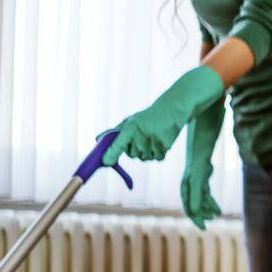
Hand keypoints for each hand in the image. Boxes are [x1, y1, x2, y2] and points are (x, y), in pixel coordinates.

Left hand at [102, 65, 224, 164]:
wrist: (173, 109)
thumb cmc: (150, 116)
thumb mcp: (131, 120)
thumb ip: (115, 132)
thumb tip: (97, 140)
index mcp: (131, 127)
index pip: (118, 144)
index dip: (111, 154)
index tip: (105, 162)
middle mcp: (141, 135)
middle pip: (132, 154)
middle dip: (134, 149)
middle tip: (141, 136)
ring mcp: (154, 141)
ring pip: (145, 158)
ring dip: (147, 152)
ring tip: (152, 137)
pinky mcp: (165, 147)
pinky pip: (157, 158)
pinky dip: (158, 153)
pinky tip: (160, 141)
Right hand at [180, 161, 221, 229]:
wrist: (200, 154)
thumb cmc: (197, 168)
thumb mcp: (198, 184)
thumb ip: (197, 197)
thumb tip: (196, 212)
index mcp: (185, 192)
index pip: (189, 209)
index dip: (196, 219)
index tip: (203, 228)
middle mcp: (189, 191)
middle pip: (195, 207)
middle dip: (201, 217)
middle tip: (206, 226)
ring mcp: (196, 187)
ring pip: (202, 202)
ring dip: (208, 209)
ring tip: (216, 215)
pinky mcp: (202, 184)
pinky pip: (207, 197)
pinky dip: (212, 203)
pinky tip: (217, 210)